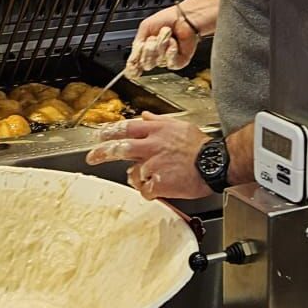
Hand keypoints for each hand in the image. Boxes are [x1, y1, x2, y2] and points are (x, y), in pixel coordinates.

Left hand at [85, 112, 212, 199]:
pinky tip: (159, 188)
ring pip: (133, 173)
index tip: (99, 135)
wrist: (215, 163)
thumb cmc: (200, 146)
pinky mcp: (160, 183)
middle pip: (120, 148)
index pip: (127, 128)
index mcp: (157, 130)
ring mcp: (154, 165)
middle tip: (92, 157)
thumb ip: (158, 120)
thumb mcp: (179, 125)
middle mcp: (152, 145)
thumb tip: (145, 115)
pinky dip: (149, 191)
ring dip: (137, 177)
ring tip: (150, 177)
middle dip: (102, 152)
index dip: (110, 131)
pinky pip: (146, 190)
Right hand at [125, 4, 199, 76]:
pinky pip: (170, 63)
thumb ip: (136, 45)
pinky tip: (173, 42)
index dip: (133, 66)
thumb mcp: (145, 28)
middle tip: (153, 38)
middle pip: (146, 64)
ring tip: (166, 34)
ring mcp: (166, 60)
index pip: (135, 63)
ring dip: (162, 44)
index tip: (132, 67)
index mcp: (145, 49)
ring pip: (158, 61)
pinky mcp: (178, 62)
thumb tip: (130, 61)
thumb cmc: (167, 19)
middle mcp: (155, 56)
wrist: (183, 17)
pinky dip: (171, 50)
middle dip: (149, 49)